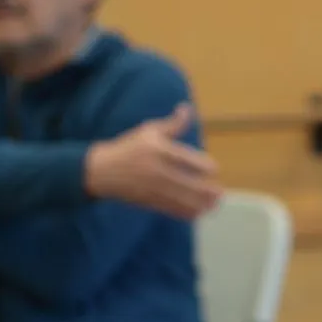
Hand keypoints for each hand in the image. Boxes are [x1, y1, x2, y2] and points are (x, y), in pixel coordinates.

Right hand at [86, 103, 222, 218]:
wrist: (101, 170)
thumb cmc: (129, 147)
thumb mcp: (149, 130)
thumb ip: (173, 124)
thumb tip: (187, 108)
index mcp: (159, 150)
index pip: (188, 160)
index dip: (205, 167)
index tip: (213, 169)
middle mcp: (157, 171)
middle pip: (188, 184)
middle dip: (207, 191)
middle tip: (219, 193)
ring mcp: (152, 188)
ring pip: (182, 200)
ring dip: (200, 204)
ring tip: (214, 205)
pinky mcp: (148, 201)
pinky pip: (171, 209)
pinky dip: (186, 212)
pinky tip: (198, 213)